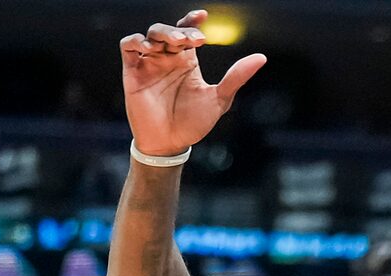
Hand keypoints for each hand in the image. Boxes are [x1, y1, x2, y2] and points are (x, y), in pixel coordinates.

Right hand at [119, 15, 263, 159]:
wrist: (170, 144)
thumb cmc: (194, 124)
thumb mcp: (219, 99)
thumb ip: (236, 77)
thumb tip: (261, 57)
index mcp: (187, 61)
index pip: (188, 31)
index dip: (192, 20)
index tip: (203, 16)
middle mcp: (168, 58)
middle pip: (170, 30)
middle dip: (182, 30)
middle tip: (194, 40)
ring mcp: (149, 63)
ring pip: (151, 34)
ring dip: (163, 32)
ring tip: (177, 42)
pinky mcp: (133, 71)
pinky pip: (128, 46)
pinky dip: (135, 40)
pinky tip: (148, 46)